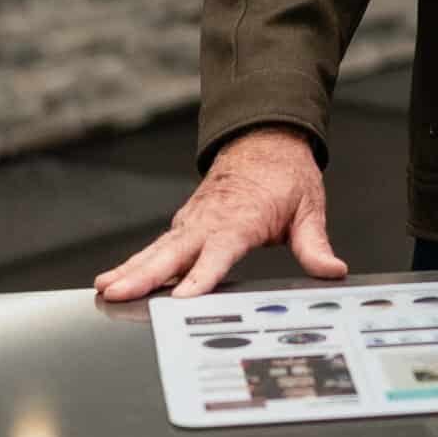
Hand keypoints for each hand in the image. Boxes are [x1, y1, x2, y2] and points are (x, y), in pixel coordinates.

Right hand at [93, 127, 345, 302]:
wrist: (265, 139)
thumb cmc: (286, 175)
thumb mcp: (309, 207)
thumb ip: (315, 244)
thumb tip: (333, 270)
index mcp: (242, 219)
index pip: (219, 252)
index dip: (201, 276)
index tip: (183, 297)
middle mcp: (211, 220)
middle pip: (174, 252)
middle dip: (144, 275)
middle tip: (118, 294)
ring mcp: (194, 222)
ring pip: (158, 249)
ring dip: (130, 269)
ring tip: (104, 289)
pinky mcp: (185, 225)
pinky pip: (157, 247)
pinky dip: (134, 263)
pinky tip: (113, 280)